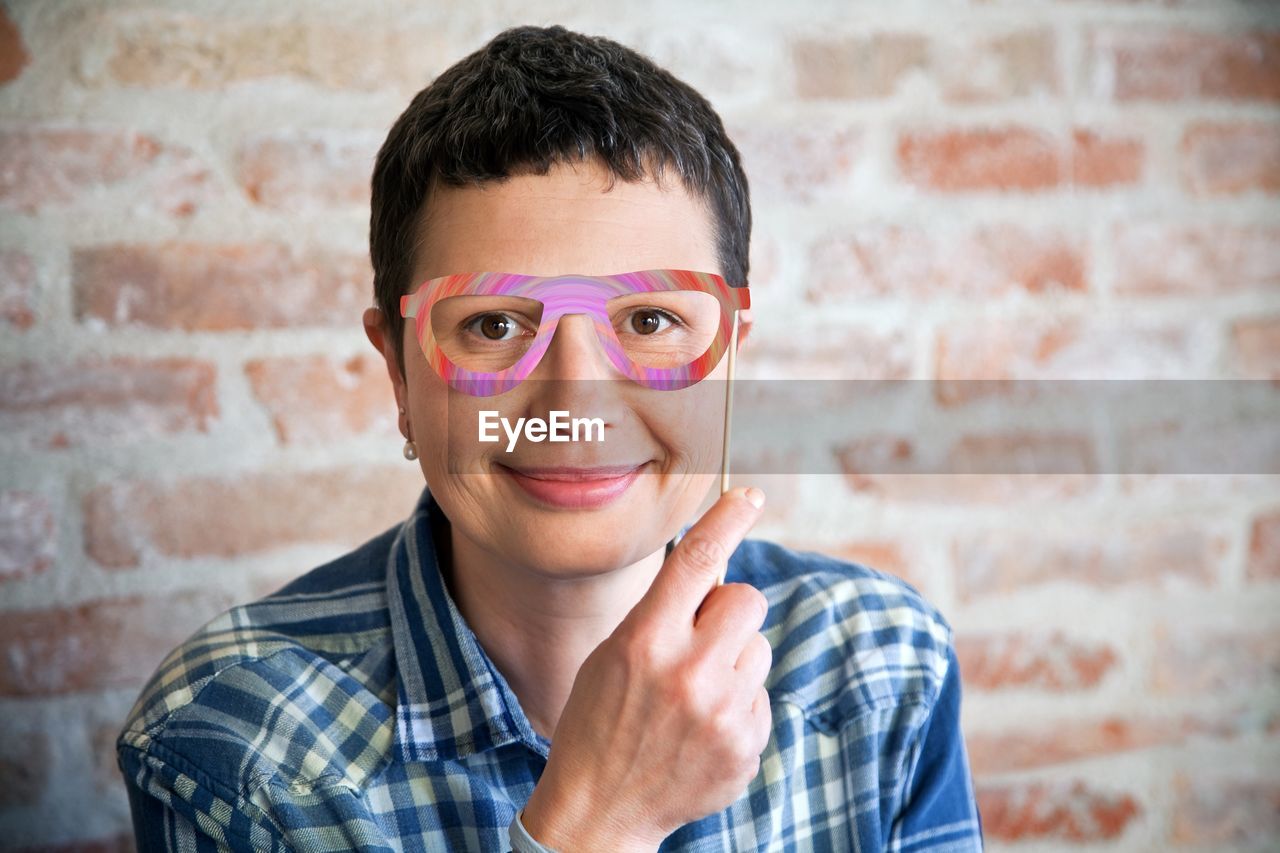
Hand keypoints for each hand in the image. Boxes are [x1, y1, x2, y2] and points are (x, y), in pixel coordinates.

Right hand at [521, 486, 771, 851]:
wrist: (600, 810)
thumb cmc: (599, 721)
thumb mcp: (611, 655)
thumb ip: (662, 613)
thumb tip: (714, 566)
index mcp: (644, 641)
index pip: (696, 560)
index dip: (726, 519)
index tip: (749, 496)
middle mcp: (688, 673)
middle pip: (746, 599)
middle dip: (729, 608)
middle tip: (701, 636)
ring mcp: (722, 713)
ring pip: (758, 649)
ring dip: (733, 662)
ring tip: (692, 696)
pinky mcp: (745, 747)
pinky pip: (760, 697)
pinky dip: (737, 706)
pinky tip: (700, 730)